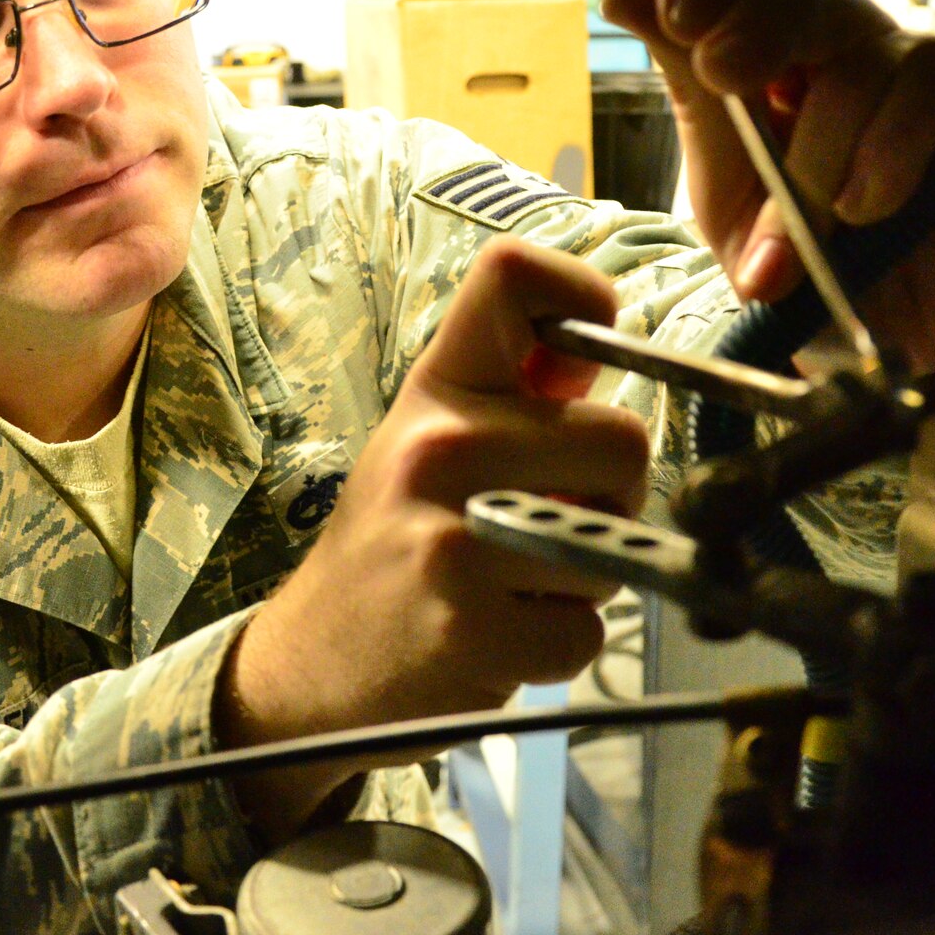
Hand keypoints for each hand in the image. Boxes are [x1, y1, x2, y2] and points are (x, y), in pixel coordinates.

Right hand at [219, 238, 649, 837]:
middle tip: (555, 523)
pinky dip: (559, 647)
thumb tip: (594, 349)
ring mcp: (451, 541)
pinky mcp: (468, 631)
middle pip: (623, 440)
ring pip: (611, 548)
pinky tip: (501, 638)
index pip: (513, 275)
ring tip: (513, 585)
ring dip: (582, 581)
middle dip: (611, 497)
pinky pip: (585, 634)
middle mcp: (438, 448)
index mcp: (437, 390)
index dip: (581, 299)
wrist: (311, 659)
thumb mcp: (431, 440)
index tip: (580, 370)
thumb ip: (513, 394)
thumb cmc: (396, 540)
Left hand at [602, 0, 934, 374]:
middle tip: (727, 75)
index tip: (673, 16)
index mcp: (776, 60)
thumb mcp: (726, 199)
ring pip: (868, 56)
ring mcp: (923, 79)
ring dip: (824, 147)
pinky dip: (892, 151)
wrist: (890, 371)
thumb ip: (692, 97)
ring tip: (822, 222)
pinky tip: (873, 209)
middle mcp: (851, 53)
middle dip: (757, 27)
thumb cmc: (808, 282)